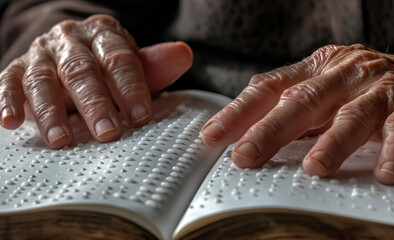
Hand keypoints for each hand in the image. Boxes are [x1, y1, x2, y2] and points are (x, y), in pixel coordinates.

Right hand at [0, 14, 192, 148]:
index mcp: (104, 34)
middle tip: (108, 134)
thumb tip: (184, 54)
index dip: (131, 88)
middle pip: (82, 70)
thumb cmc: (106, 64)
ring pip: (44, 79)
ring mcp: (41, 53)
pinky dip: (8, 101)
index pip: (119, 59)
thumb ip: (154, 65)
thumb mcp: (131, 63)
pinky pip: (8, 82)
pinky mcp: (16, 68)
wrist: (68, 50)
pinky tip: (12, 122)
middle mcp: (70, 39)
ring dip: (51, 111)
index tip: (141, 117)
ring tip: (62, 140)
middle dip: (96, 104)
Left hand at [201, 44, 393, 183]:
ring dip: (331, 143)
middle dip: (270, 130)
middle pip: (303, 100)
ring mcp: (382, 89)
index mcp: (320, 69)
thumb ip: (297, 106)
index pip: (272, 86)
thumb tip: (250, 128)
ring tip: (313, 168)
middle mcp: (347, 74)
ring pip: (351, 116)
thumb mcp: (331, 90)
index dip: (240, 110)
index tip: (213, 135)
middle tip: (246, 156)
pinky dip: (393, 151)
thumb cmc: (376, 89)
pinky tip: (384, 173)